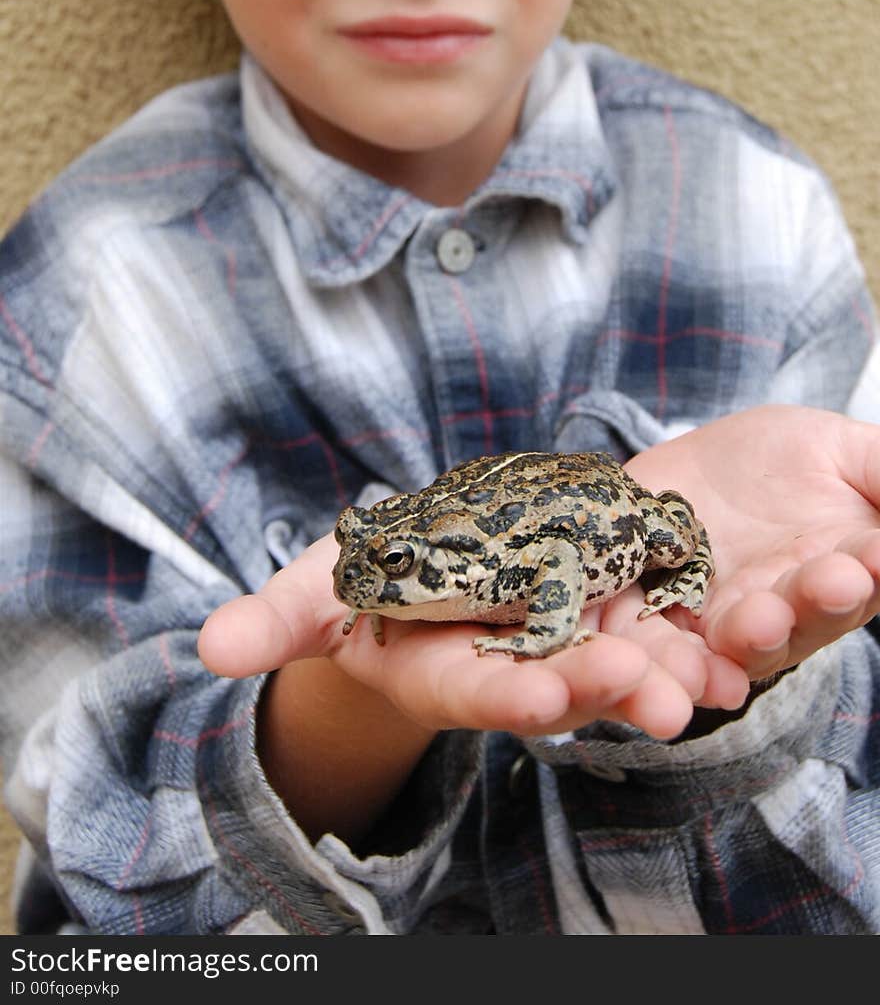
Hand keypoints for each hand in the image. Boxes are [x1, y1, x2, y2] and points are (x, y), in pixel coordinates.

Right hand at [199, 405, 879, 742]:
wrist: (461, 571)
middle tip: (669, 697)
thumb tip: (205, 650)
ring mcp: (600, 625)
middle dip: (622, 685)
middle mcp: (543, 656)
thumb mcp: (330, 589)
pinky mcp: (648, 588)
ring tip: (750, 646)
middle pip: (585, 675)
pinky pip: (700, 596)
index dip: (510, 692)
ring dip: (707, 648)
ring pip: (658, 643)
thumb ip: (283, 613)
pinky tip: (788, 587)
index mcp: (471, 665)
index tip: (541, 691)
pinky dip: (746, 598)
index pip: (486, 688)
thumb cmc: (388, 589)